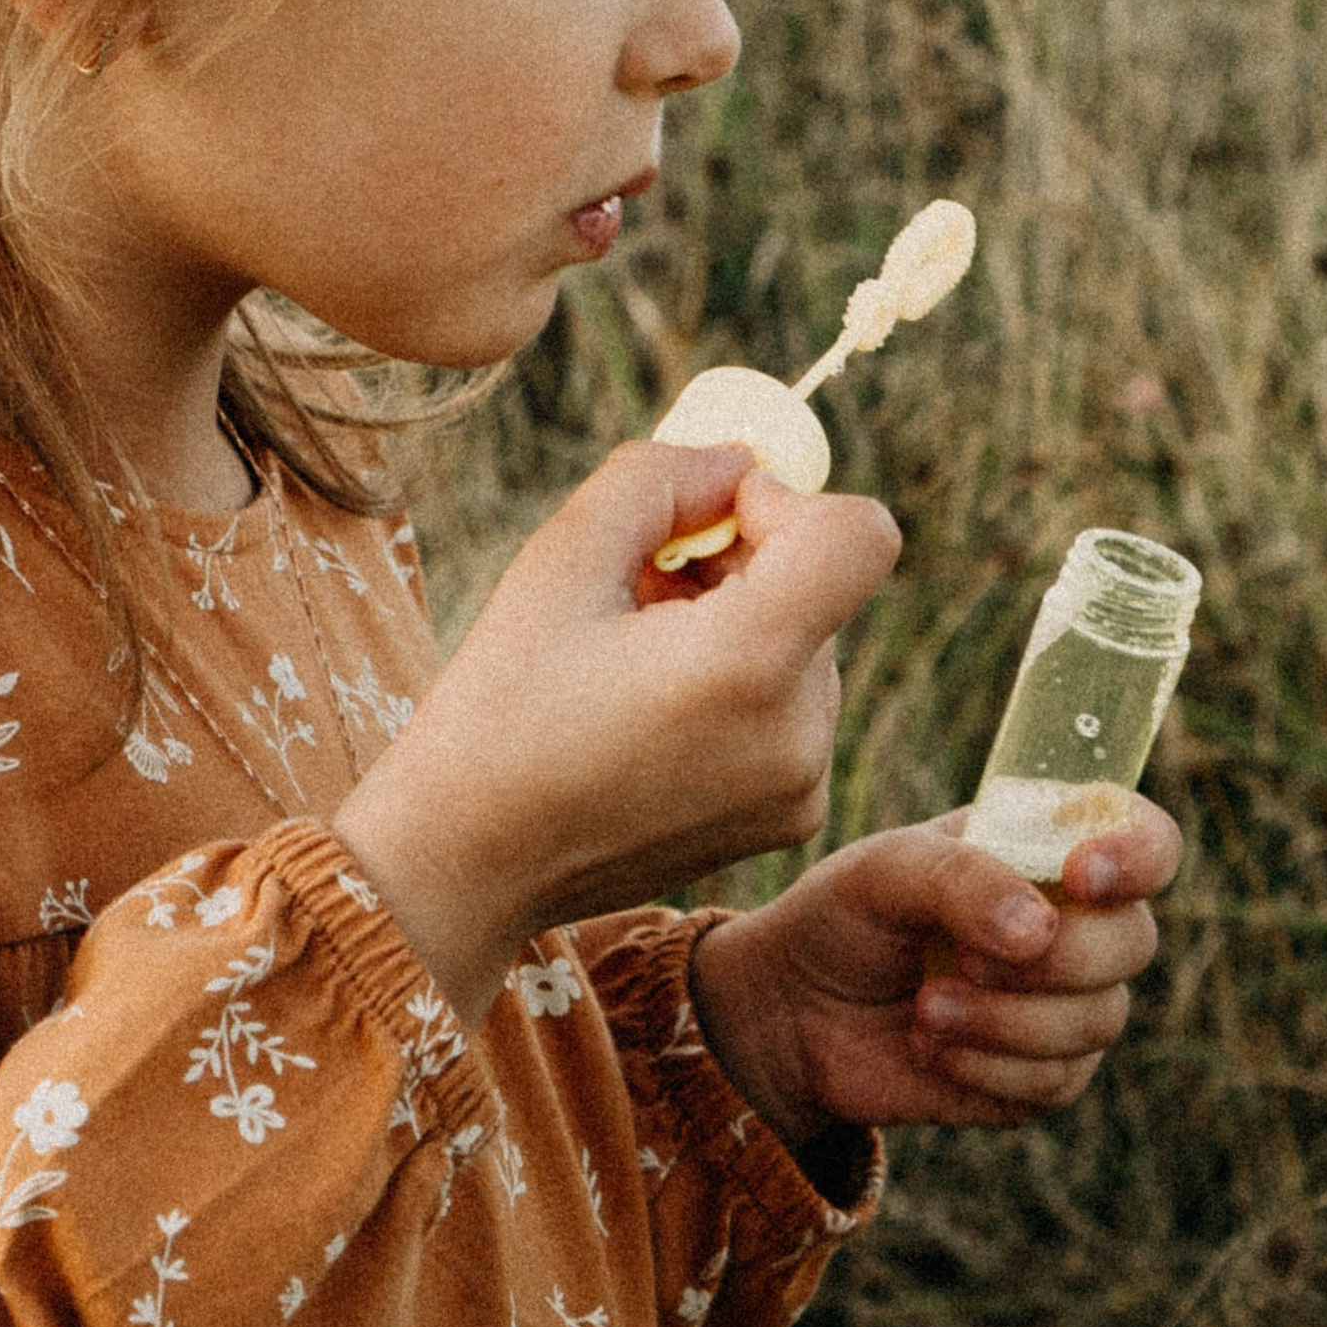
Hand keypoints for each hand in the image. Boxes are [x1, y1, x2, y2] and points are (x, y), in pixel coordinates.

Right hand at [334, 442, 898, 1025]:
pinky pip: (794, 711)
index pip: (859, 537)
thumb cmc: (500, 706)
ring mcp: (802, 786)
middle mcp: (799, 733)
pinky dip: (739, 688)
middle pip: (821, 588)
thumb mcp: (560, 561)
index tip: (709, 520)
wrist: (466, 863)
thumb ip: (658, 479)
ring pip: (806, 646)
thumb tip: (737, 463)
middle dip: (739, 566)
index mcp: (750, 664)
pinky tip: (651, 712)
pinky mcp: (791, 819)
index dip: (788, 501)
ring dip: (735, 626)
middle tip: (637, 589)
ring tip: (631, 660)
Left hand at [688, 799, 1181, 1149]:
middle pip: (1134, 940)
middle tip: (965, 958)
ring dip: (1006, 1020)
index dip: (1138, 855)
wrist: (796, 1013)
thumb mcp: (884, 871)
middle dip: (1056, 958)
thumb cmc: (846, 918)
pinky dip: (989, 1069)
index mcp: (1049, 851)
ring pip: (1100, 1020)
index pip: (1147, 841)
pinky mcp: (1043, 1076)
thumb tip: (1040, 932)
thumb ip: (960, 880)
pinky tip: (931, 1048)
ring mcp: (1066, 1004)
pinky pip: (1059, 1082)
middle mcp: (1075, 924)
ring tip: (926, 1008)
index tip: (1083, 876)